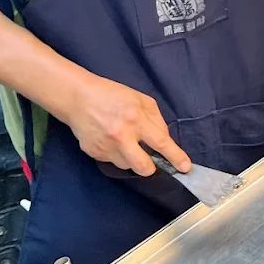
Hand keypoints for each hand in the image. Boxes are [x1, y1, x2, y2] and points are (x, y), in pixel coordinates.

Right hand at [63, 74, 189, 176]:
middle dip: (151, 168)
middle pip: (143, 166)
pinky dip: (116, 154)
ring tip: (124, 140)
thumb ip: (156, 120)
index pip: (161, 142)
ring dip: (131, 158)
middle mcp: (121, 136)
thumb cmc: (113, 96)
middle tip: (151, 161)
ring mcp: (105, 146)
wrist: (78, 98)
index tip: (185, 167)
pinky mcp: (93, 152)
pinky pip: (112, 161)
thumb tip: (164, 140)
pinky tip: (110, 139)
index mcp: (136, 119)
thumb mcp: (142, 100)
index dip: (175, 157)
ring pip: (127, 165)